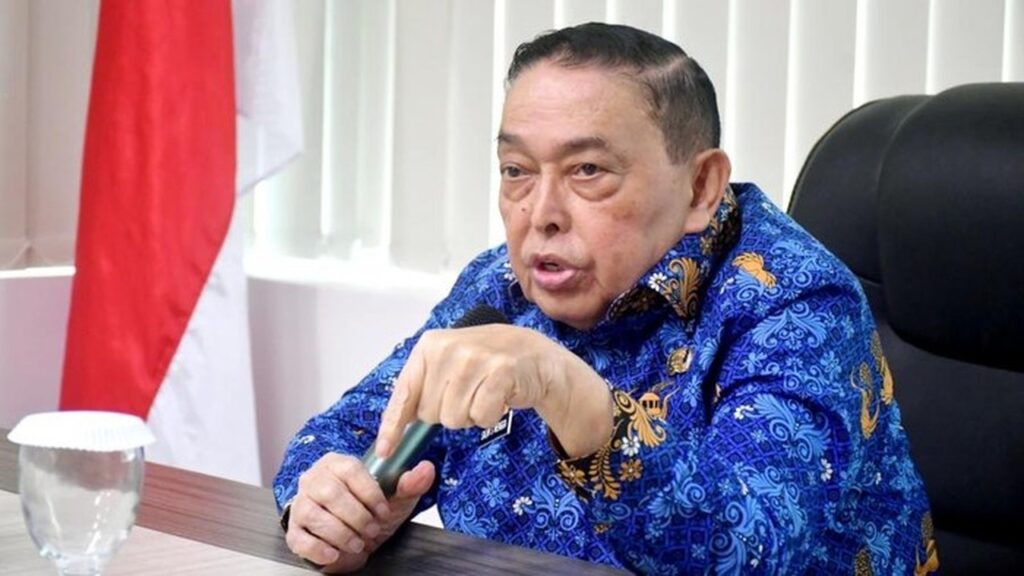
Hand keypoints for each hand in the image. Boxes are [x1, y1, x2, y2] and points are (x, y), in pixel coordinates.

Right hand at [285, 453, 434, 572]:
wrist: (354, 537)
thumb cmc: (371, 512)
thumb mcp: (395, 498)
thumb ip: (410, 484)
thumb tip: (425, 469)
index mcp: (338, 464)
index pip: (350, 470)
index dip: (370, 493)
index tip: (383, 511)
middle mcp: (315, 479)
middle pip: (330, 492)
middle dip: (356, 516)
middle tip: (372, 530)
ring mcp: (301, 503)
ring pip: (313, 514)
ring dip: (340, 533)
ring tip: (357, 543)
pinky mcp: (294, 529)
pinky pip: (299, 538)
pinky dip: (318, 548)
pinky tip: (335, 553)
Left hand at [375, 324, 612, 458]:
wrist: (533, 354)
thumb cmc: (487, 362)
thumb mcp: (449, 362)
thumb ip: (423, 388)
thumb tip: (395, 428)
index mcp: (430, 345)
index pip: (404, 393)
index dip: (392, 426)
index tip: (385, 450)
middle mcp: (449, 348)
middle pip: (431, 413)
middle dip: (448, 413)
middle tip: (468, 394)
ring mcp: (475, 359)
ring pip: (455, 419)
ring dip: (471, 415)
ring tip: (484, 393)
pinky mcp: (500, 373)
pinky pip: (481, 417)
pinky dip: (490, 415)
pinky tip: (499, 397)